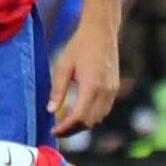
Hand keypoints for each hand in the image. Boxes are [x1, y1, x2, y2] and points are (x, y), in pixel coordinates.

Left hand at [46, 21, 119, 137]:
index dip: (66, 127)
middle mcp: (106, 91)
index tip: (53, 131)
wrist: (101, 33)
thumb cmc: (78, 47)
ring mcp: (113, 90)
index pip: (79, 116)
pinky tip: (77, 113)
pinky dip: (91, 116)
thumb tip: (51, 111)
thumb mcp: (62, 67)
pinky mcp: (115, 88)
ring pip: (99, 118)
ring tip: (65, 123)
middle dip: (73, 130)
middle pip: (90, 121)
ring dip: (83, 124)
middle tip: (57, 131)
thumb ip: (57, 90)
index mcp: (92, 86)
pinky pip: (104, 109)